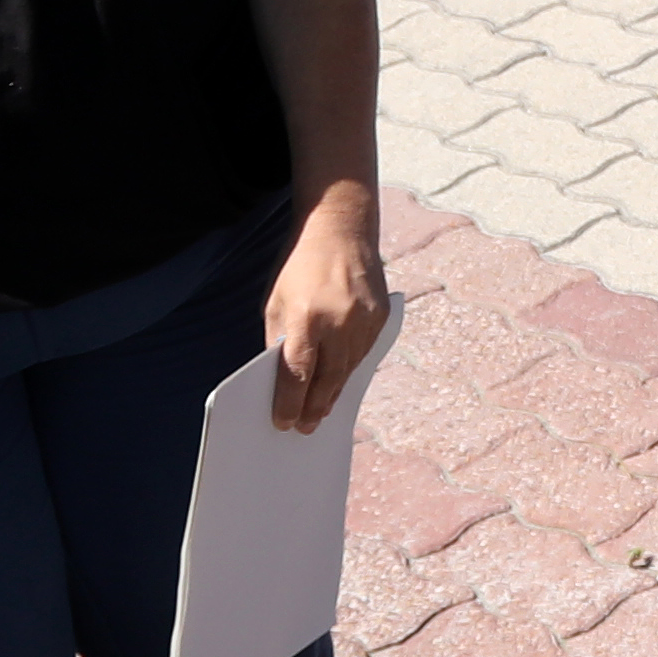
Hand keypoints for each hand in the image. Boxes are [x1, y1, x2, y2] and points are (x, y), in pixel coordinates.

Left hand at [263, 191, 392, 434]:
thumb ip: (280, 340)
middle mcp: (340, 322)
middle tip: (305, 428)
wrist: (340, 229)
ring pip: (349, 370)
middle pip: (328, 379)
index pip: (298, 373)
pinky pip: (363, 354)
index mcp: (307, 317)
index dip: (290, 402)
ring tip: (321, 410)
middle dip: (314, 407)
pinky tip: (339, 380)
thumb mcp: (276, 302)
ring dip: (333, 392)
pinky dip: (349, 369)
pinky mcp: (381, 318)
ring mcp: (365, 320)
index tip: (284, 423)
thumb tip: (284, 378)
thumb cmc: (300, 265)